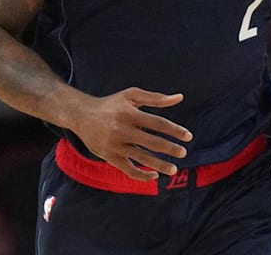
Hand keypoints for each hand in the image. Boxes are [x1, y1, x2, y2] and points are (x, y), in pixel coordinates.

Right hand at [71, 88, 192, 181]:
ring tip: (174, 169)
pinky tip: (154, 175)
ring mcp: (115, 145)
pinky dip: (142, 175)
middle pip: (152, 142)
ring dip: (160, 165)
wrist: (81, 115)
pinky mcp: (109, 157)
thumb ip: (156, 98)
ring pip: (141, 158)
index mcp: (129, 113)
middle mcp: (122, 130)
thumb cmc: (111, 104)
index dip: (175, 130)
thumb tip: (179, 98)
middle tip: (183, 153)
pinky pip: (128, 170)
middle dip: (170, 148)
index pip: (157, 123)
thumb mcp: (131, 96)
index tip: (189, 137)